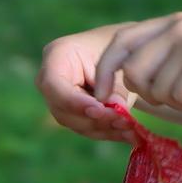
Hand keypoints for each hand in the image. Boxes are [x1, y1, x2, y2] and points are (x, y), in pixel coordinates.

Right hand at [36, 22, 139, 142]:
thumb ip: (114, 82)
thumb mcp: (118, 58)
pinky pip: (86, 128)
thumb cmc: (118, 48)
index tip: (99, 109)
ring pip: (76, 123)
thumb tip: (117, 109)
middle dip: (95, 119)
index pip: (55, 85)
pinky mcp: (72, 113)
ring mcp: (59, 99)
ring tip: (130, 130)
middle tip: (123, 121)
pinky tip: (129, 134)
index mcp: (57, 55)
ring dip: (105, 129)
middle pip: (64, 110)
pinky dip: (108, 131)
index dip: (75, 102)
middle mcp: (50, 80)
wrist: (121, 51)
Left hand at [93, 12, 181, 116]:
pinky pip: (180, 100)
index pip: (120, 42)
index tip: (106, 98)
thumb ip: (164, 63)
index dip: (105, 71)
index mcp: (174, 22)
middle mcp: (180, 25)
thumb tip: (123, 89)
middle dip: (153, 95)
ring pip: (156, 90)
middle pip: (132, 72)